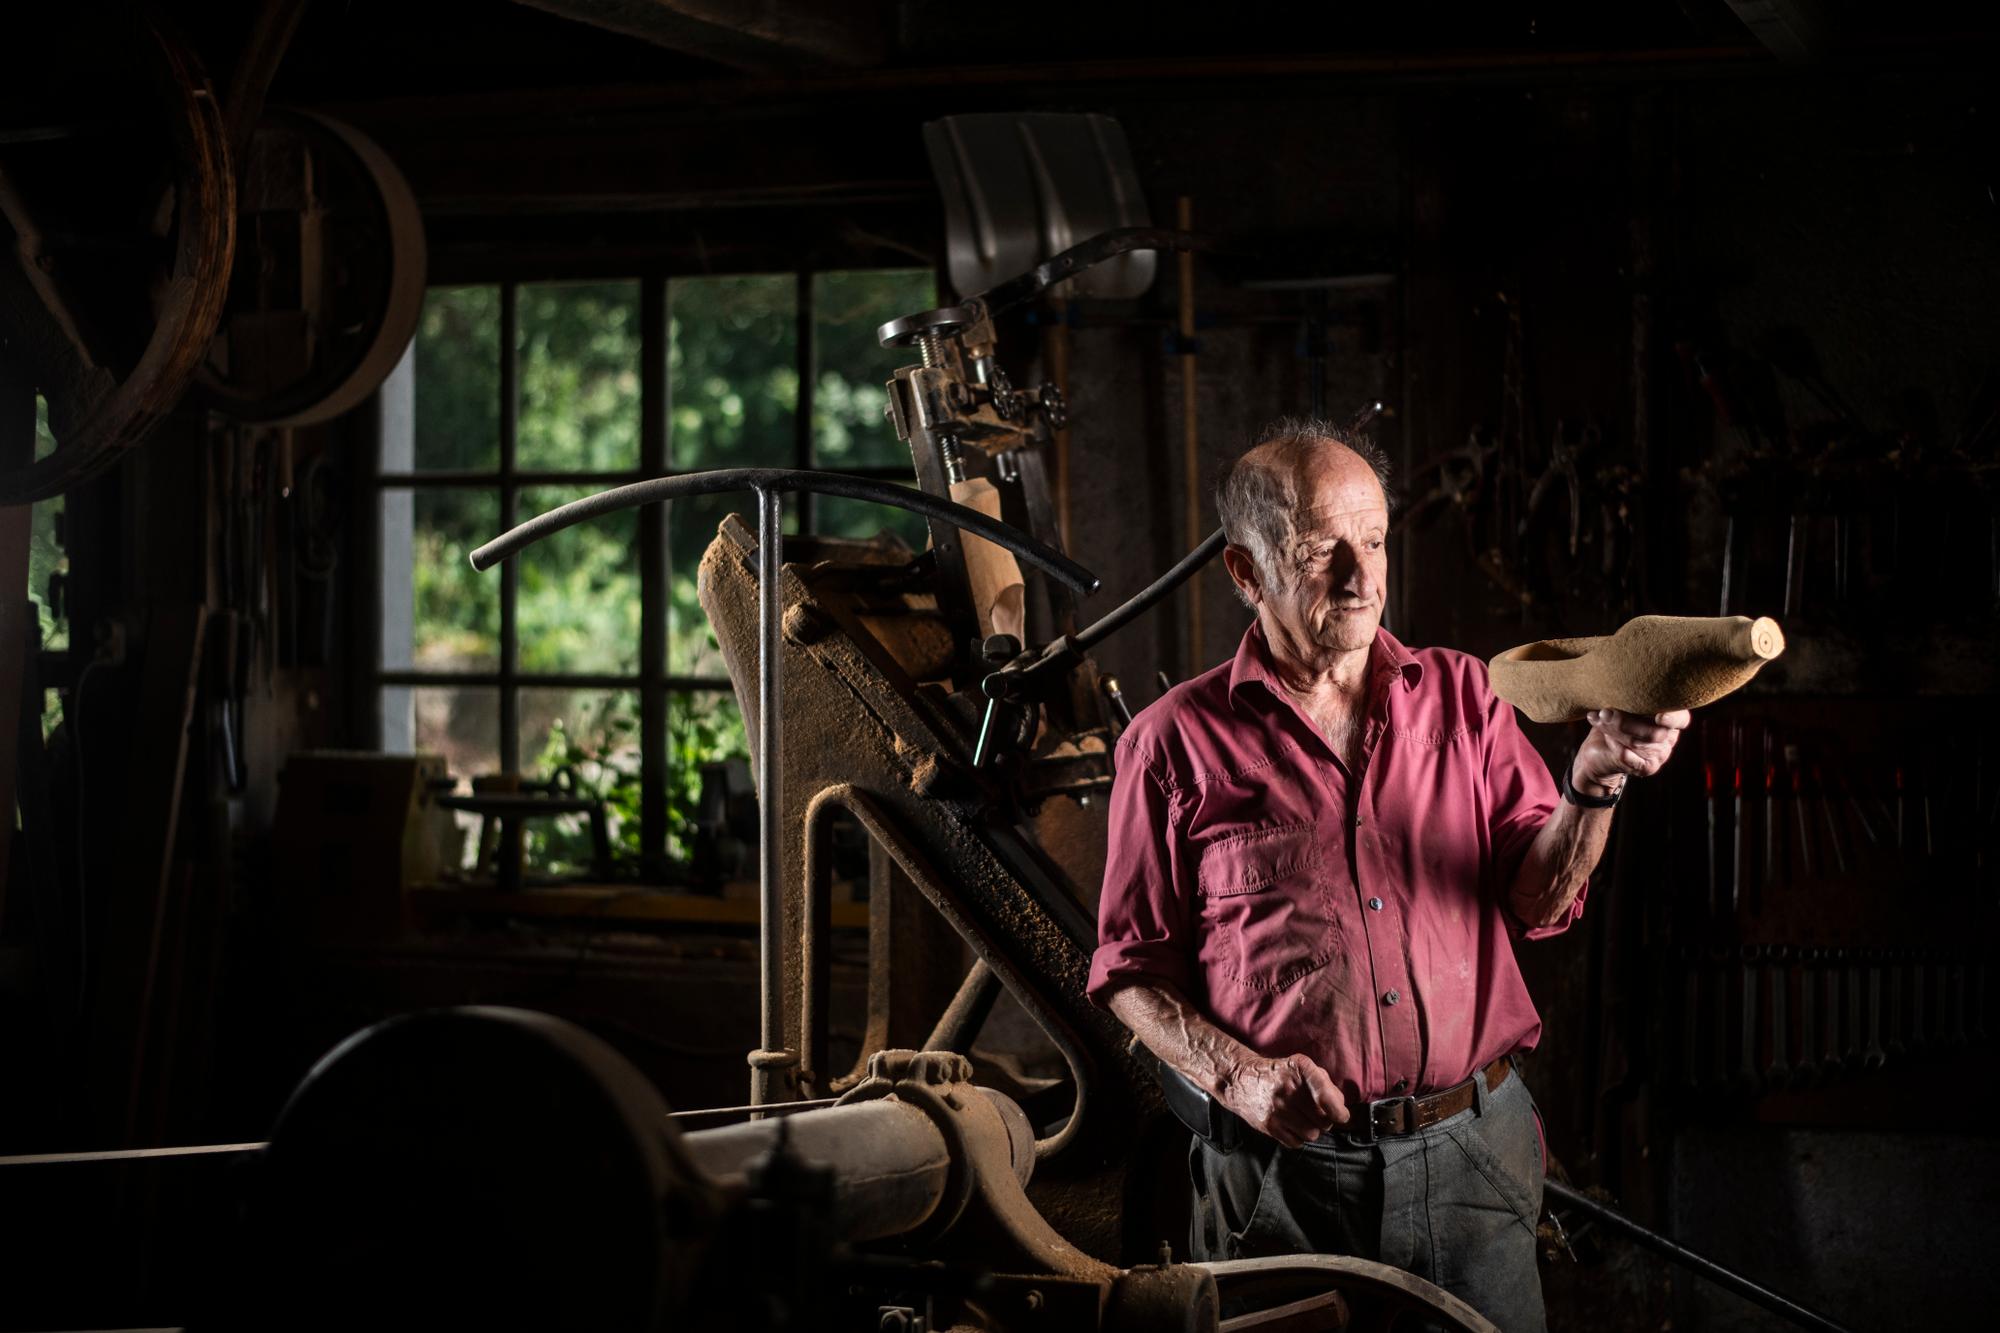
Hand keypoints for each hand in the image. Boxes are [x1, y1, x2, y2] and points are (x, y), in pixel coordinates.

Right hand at [1216, 1053, 1349, 1147]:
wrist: (1241, 1079)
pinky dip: (1298, 1137)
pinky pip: (1297, 1143)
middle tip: (1315, 1113)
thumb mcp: (1301, 1066)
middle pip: (1324, 1120)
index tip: (1342, 1116)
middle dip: (1325, 1120)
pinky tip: (1291, 1125)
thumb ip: (1324, 1083)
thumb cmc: (1279, 1074)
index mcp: (1300, 1069)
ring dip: (1312, 1130)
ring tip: (1303, 1119)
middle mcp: (1288, 1089)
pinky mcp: (1269, 1125)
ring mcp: (1277, 1109)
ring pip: (1312, 1134)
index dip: (1339, 1112)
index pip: (1327, 1097)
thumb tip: (1341, 1109)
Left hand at [1574, 708, 1690, 793]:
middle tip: (1605, 712)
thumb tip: (1616, 698)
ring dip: (1615, 731)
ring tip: (1600, 719)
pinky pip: (1629, 757)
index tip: (1660, 717)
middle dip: (1626, 721)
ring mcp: (1660, 754)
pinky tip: (1607, 738)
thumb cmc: (1613, 721)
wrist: (1600, 752)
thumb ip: (1626, 702)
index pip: (1680, 719)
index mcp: (1670, 719)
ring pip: (1639, 744)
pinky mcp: (1647, 767)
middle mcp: (1669, 737)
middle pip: (1654, 732)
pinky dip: (1615, 746)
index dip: (1672, 718)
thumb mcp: (1621, 706)